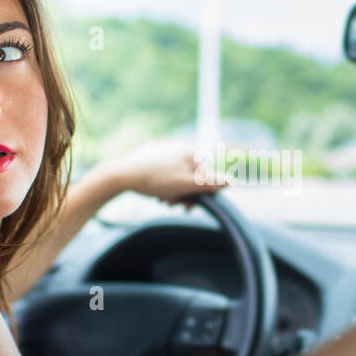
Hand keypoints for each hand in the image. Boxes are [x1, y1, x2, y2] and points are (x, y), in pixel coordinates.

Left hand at [106, 139, 229, 210]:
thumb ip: (209, 184)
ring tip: (160, 198)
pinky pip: (162, 169)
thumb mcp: (186, 185)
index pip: (205, 177)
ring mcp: (163, 149)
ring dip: (172, 189)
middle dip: (183, 193)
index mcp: (190, 154)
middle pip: (190, 175)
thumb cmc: (156, 181)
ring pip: (175, 173)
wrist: (122, 174)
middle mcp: (179, 147)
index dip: (199, 195)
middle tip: (170, 204)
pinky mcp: (149, 152)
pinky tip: (152, 189)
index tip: (187, 207)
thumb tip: (232, 181)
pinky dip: (161, 181)